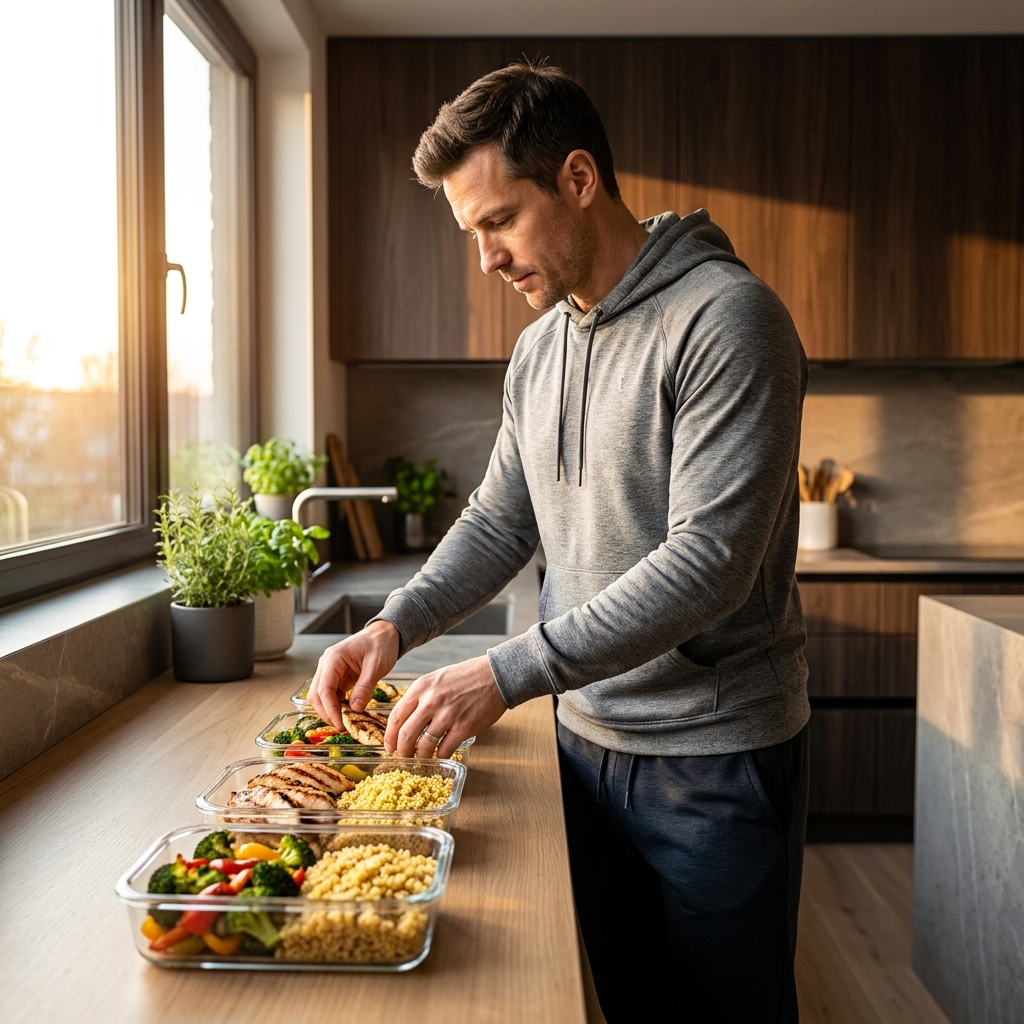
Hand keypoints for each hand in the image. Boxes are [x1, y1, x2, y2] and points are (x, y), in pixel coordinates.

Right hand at [308, 620, 399, 727]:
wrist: (385, 633)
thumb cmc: (381, 644)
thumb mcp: (376, 666)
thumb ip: (365, 687)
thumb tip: (355, 709)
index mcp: (333, 659)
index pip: (324, 690)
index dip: (330, 710)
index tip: (340, 724)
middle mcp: (326, 665)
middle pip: (317, 695)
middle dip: (327, 713)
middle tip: (343, 727)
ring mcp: (330, 670)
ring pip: (322, 696)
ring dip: (331, 710)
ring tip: (346, 722)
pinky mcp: (337, 676)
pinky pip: (332, 694)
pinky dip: (338, 705)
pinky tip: (348, 713)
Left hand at [385, 655, 507, 758]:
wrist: (495, 675)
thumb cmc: (466, 677)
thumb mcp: (436, 679)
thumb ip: (419, 697)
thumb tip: (405, 720)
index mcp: (421, 687)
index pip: (396, 716)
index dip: (390, 736)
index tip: (389, 746)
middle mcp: (432, 701)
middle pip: (406, 734)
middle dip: (402, 750)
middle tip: (404, 756)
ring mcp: (448, 714)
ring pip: (424, 745)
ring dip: (421, 756)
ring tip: (423, 757)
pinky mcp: (464, 726)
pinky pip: (445, 749)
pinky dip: (441, 755)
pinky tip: (441, 753)